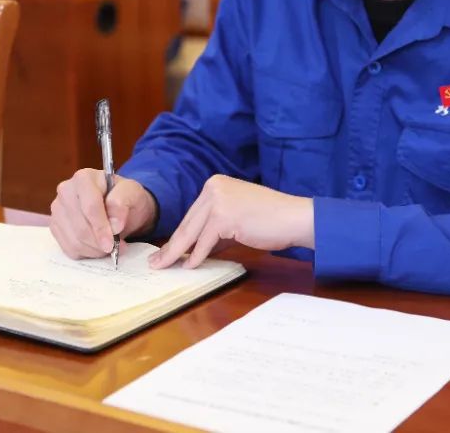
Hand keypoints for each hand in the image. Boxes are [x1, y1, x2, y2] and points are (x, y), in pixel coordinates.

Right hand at [50, 169, 157, 258]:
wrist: (118, 206)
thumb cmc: (125, 197)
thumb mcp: (133, 194)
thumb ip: (123, 203)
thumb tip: (115, 225)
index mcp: (84, 178)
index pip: (90, 207)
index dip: (101, 227)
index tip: (112, 243)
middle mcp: (65, 191)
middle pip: (80, 227)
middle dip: (100, 242)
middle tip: (116, 247)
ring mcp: (57, 210)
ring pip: (74, 241)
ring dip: (95, 250)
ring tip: (110, 246)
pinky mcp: (55, 227)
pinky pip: (69, 248)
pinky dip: (86, 253)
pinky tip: (98, 247)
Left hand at [150, 176, 313, 269]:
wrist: (293, 217)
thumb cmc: (270, 219)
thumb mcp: (236, 216)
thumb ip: (215, 226)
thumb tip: (193, 247)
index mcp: (215, 184)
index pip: (192, 215)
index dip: (178, 236)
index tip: (165, 251)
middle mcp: (213, 188)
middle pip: (188, 223)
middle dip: (172, 246)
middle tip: (156, 262)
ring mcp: (218, 200)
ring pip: (192, 233)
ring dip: (177, 253)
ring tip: (164, 266)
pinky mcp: (224, 216)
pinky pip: (205, 241)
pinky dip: (197, 256)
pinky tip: (190, 266)